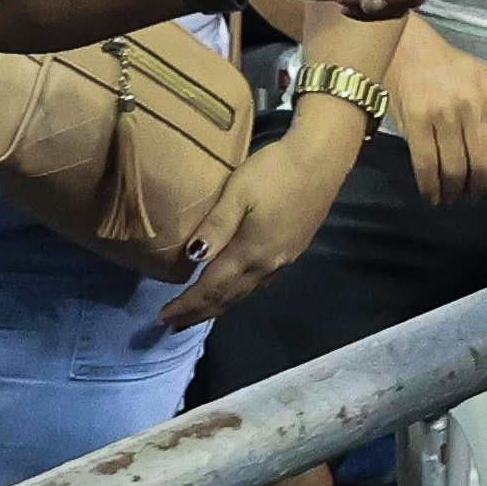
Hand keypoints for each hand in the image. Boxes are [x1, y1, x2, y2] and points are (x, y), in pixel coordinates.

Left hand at [147, 128, 353, 334]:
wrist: (322, 160)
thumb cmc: (275, 170)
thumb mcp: (238, 192)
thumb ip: (217, 226)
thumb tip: (193, 258)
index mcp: (250, 252)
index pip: (211, 288)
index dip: (187, 305)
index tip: (163, 318)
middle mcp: (268, 264)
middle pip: (228, 298)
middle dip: (200, 313)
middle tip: (174, 325)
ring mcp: (284, 259)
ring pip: (245, 293)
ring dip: (220, 307)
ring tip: (199, 314)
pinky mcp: (294, 249)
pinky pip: (259, 283)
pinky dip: (239, 293)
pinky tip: (234, 290)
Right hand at [382, 38, 486, 204]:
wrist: (410, 50)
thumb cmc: (457, 70)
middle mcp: (472, 106)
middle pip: (481, 162)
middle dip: (478, 188)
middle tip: (472, 199)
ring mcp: (442, 114)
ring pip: (454, 166)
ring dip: (455, 191)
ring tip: (453, 200)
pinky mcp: (416, 120)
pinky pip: (426, 162)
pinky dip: (429, 186)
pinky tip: (432, 197)